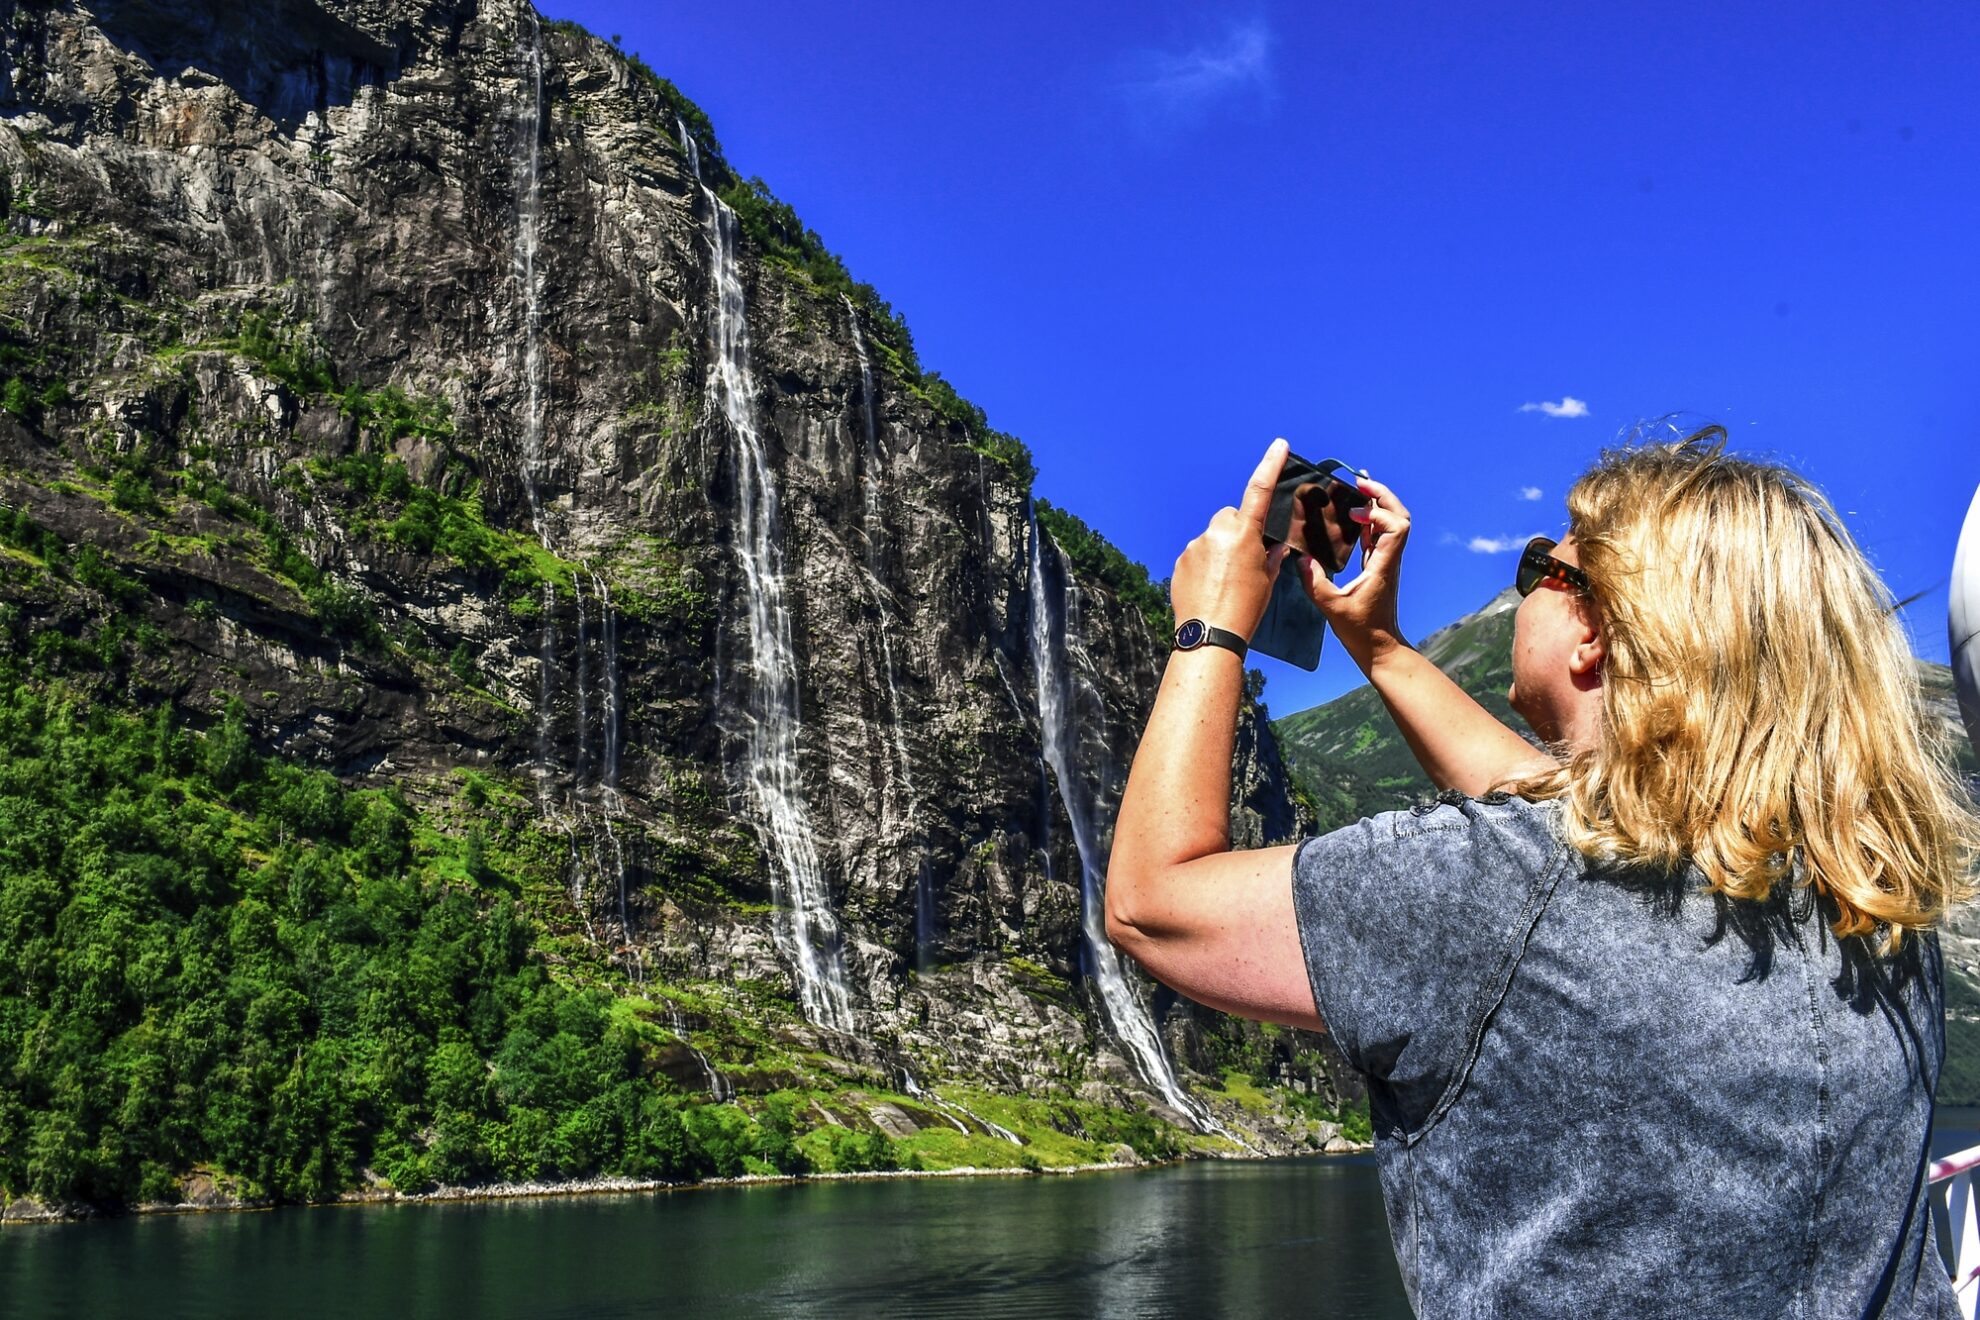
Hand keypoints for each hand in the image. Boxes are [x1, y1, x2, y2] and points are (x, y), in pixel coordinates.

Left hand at [1170, 439, 1292, 641]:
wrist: (1209, 634)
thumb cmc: (1244, 609)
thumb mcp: (1266, 581)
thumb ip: (1271, 557)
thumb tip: (1274, 546)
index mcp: (1244, 534)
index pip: (1259, 490)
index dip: (1270, 465)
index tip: (1279, 445)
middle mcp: (1217, 532)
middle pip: (1230, 518)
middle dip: (1238, 531)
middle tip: (1245, 560)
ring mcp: (1195, 545)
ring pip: (1212, 537)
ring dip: (1219, 550)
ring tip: (1225, 582)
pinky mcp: (1180, 559)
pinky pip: (1197, 554)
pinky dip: (1204, 565)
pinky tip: (1210, 588)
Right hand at [1297, 473, 1408, 670]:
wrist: (1379, 646)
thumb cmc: (1360, 630)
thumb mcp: (1332, 607)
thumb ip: (1315, 582)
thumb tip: (1301, 558)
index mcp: (1384, 566)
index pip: (1396, 527)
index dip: (1377, 513)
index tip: (1353, 514)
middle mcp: (1389, 559)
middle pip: (1400, 516)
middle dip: (1383, 495)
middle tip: (1360, 481)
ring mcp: (1386, 561)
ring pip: (1392, 522)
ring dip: (1378, 503)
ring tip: (1357, 487)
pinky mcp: (1378, 565)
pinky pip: (1378, 534)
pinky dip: (1369, 519)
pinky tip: (1353, 512)